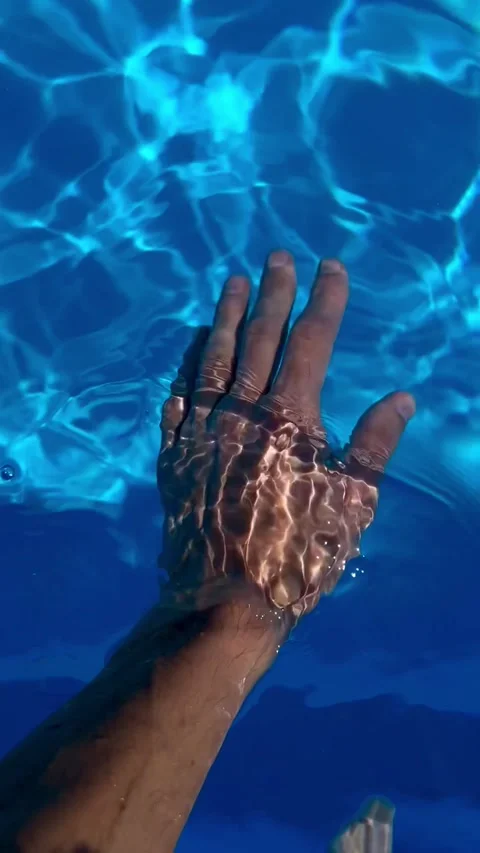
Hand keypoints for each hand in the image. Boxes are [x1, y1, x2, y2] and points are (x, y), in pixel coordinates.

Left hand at [157, 252, 414, 620]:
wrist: (225, 601)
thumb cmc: (298, 557)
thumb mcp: (352, 505)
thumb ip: (373, 447)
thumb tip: (401, 399)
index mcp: (291, 420)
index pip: (311, 343)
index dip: (324, 301)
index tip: (332, 268)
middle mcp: (243, 413)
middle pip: (261, 338)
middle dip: (274, 294)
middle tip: (279, 256)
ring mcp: (203, 431)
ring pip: (215, 358)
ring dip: (227, 317)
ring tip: (234, 282)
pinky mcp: (175, 454)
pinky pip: (179, 397)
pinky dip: (187, 365)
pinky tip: (192, 344)